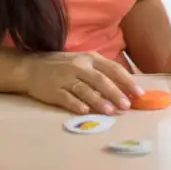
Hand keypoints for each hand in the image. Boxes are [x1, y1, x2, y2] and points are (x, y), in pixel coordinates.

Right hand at [23, 52, 144, 115]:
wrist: (31, 66)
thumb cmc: (63, 65)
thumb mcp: (83, 61)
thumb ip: (101, 72)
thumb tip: (124, 87)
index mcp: (90, 58)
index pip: (112, 69)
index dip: (127, 81)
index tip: (139, 93)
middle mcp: (79, 66)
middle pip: (100, 80)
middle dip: (115, 93)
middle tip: (127, 106)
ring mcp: (65, 78)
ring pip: (85, 90)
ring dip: (98, 101)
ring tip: (110, 111)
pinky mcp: (53, 90)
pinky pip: (66, 98)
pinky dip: (76, 104)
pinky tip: (85, 111)